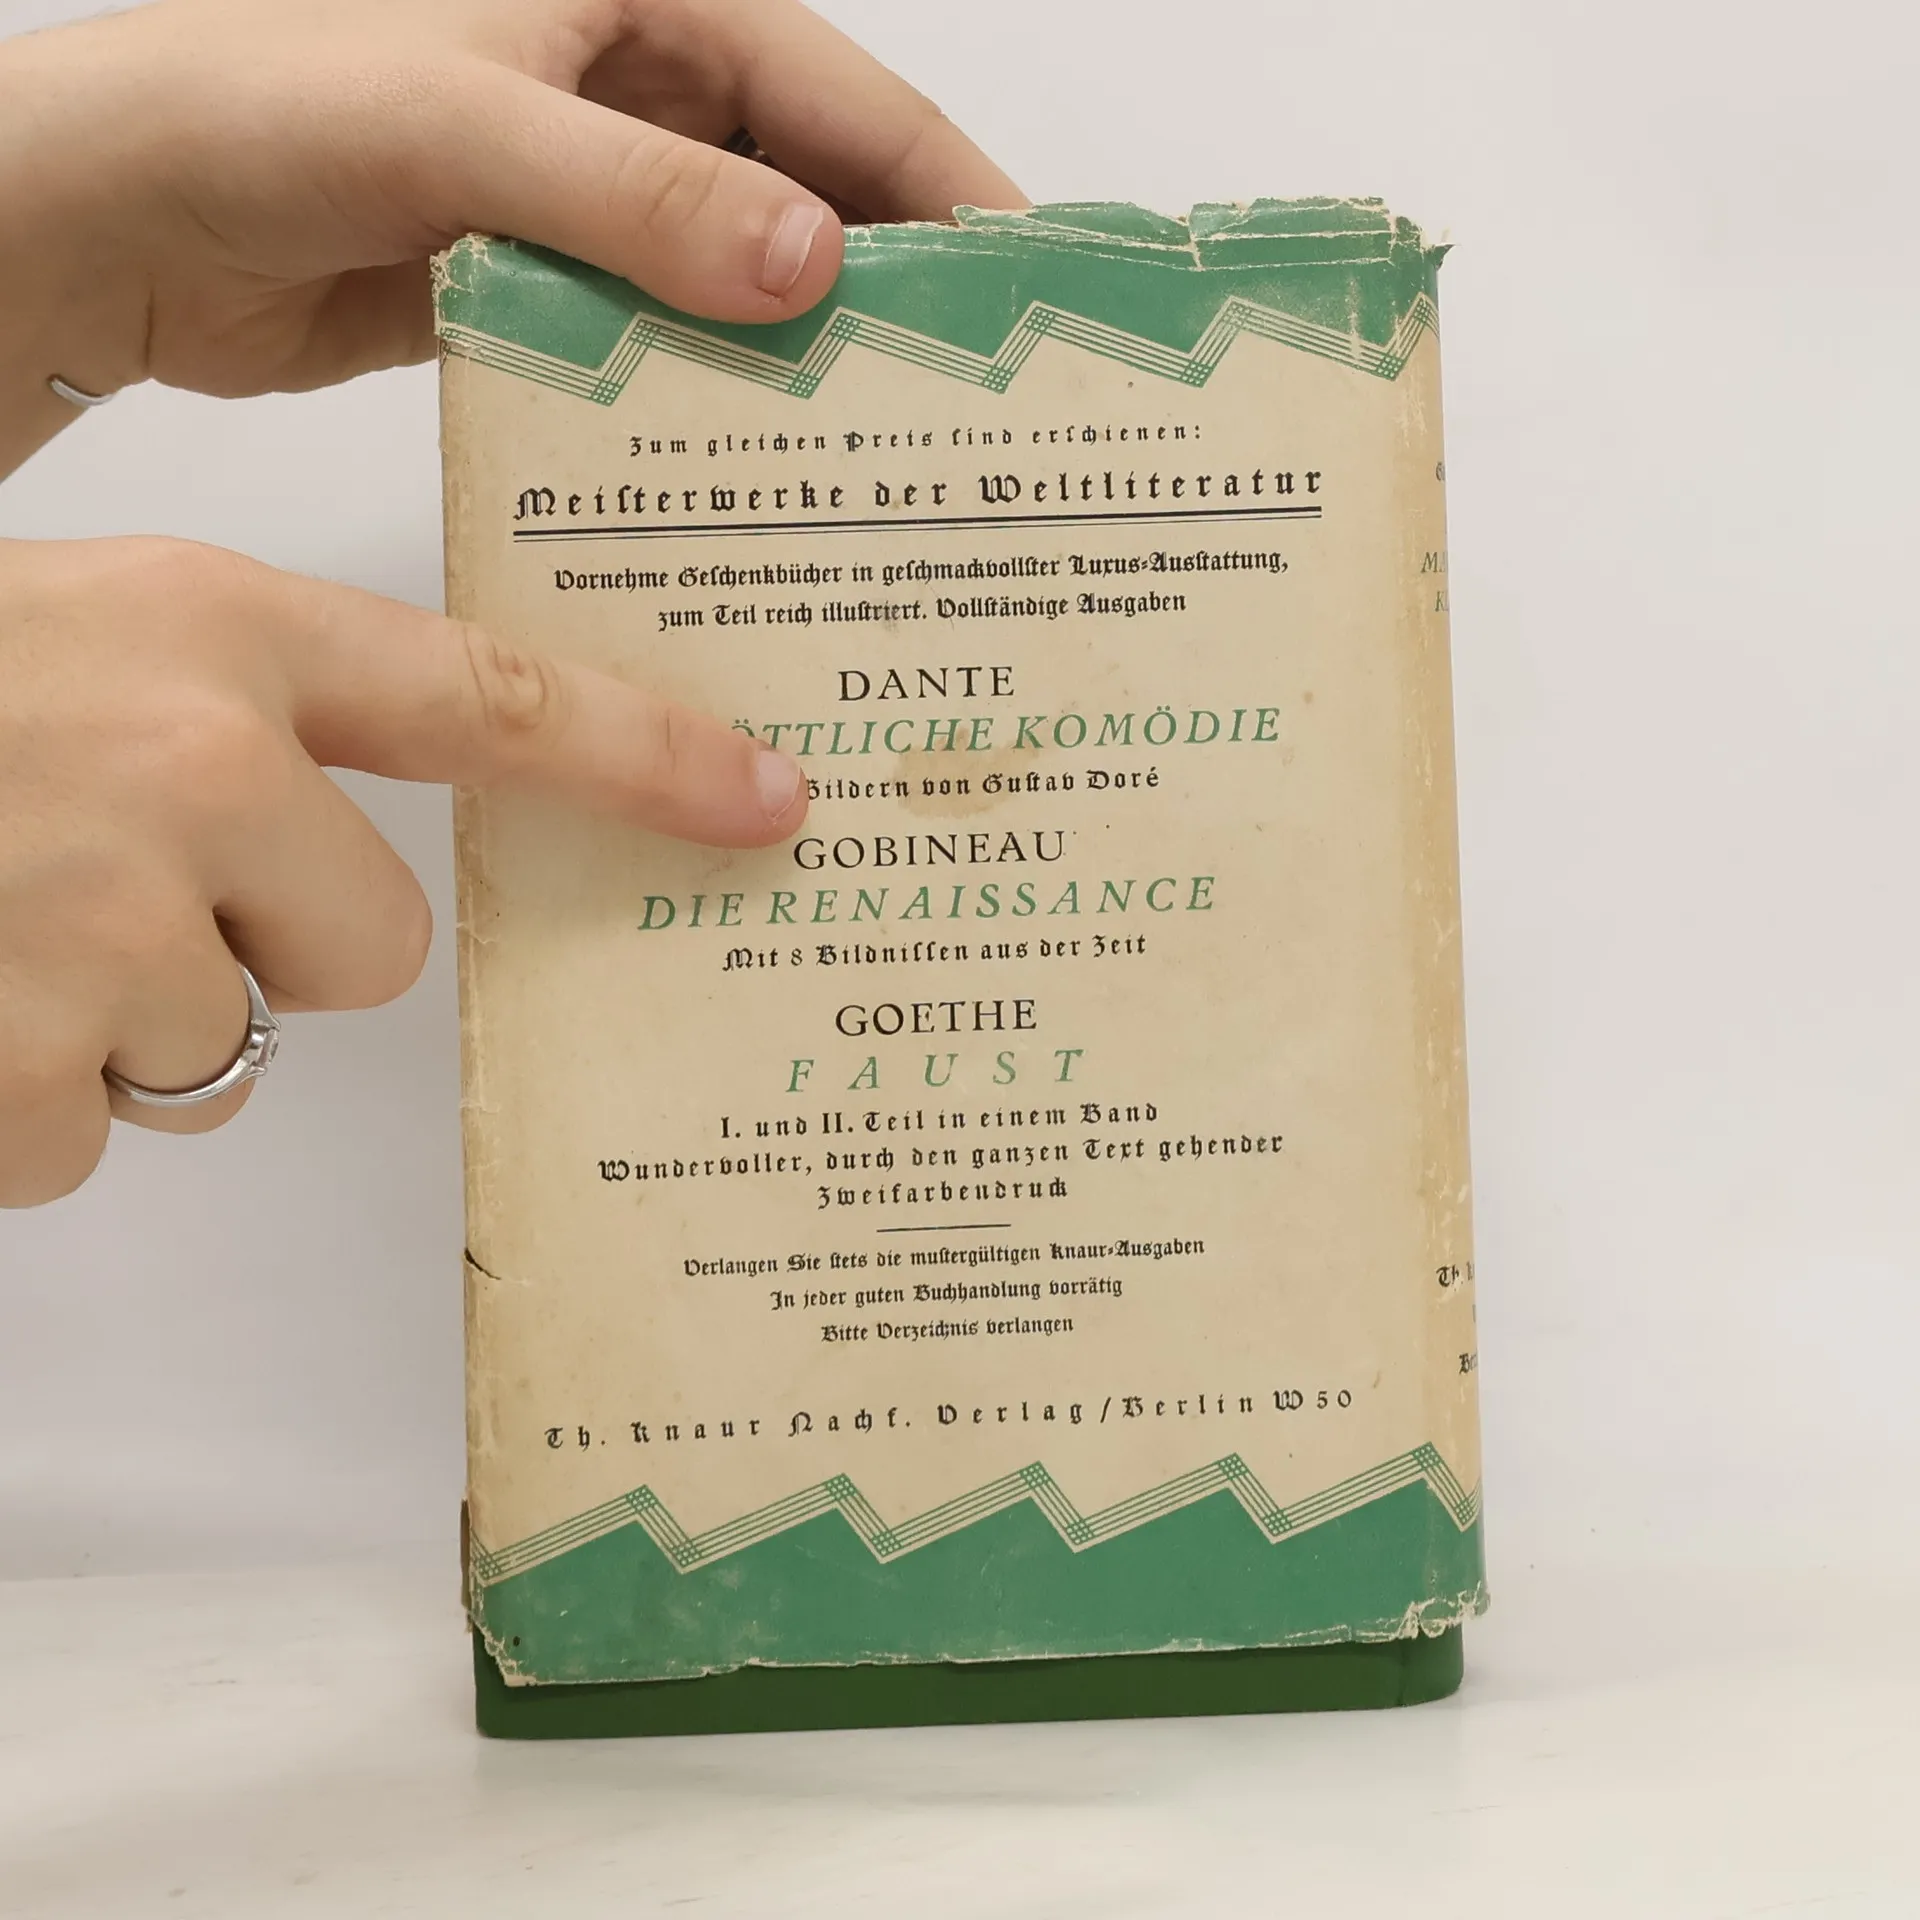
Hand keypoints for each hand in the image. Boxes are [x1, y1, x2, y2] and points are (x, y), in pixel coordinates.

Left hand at [0, 0, 1021, 463]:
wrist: (122, 213)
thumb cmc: (268, 109)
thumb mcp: (469, 129)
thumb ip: (638, 193)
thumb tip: (812, 267)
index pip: (842, 95)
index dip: (947, 190)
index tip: (1030, 298)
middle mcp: (634, 91)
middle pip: (810, 193)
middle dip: (892, 293)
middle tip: (972, 407)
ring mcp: (593, 198)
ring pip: (741, 281)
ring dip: (801, 365)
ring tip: (886, 463)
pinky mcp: (547, 288)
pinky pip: (663, 346)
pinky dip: (708, 403)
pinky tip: (755, 477)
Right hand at [0, 536, 807, 1205]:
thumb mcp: (64, 638)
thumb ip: (219, 717)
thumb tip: (322, 842)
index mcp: (202, 631)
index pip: (485, 701)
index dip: (641, 757)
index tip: (768, 802)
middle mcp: (183, 766)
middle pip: (366, 947)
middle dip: (267, 948)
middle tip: (114, 887)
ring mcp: (100, 923)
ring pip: (210, 1047)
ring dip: (111, 1019)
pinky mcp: (18, 1064)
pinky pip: (82, 1135)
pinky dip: (11, 1100)